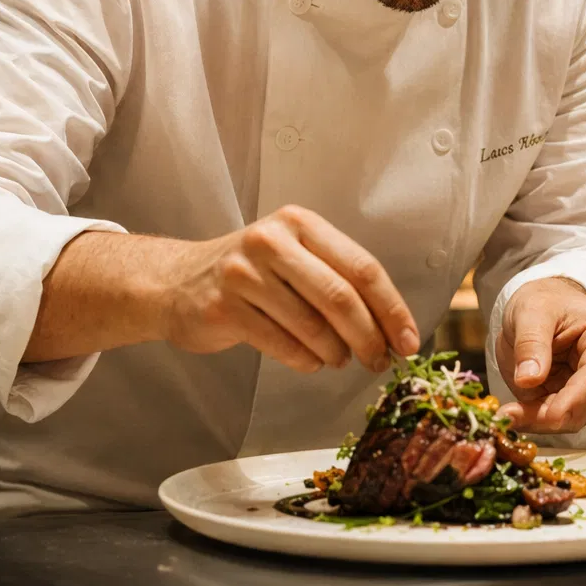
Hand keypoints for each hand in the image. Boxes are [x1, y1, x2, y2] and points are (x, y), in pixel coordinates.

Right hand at [154, 205, 420, 374]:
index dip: (392, 308)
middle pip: (341, 297)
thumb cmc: (250, 274)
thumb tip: (392, 329)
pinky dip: (306, 361)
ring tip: (338, 360)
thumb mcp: (293, 258)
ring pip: (313, 326)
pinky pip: (283, 345)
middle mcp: (272, 241)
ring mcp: (244, 273)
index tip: (409, 341)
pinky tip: (310, 361)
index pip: (362, 267)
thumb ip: (337, 280)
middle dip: (369, 337)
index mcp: (301, 224)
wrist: (176, 282)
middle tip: (380, 362)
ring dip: (336, 353)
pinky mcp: (224, 307)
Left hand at [494, 277, 585, 433]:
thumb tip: (529, 379)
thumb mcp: (531, 310)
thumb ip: (531, 342)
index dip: (572, 401)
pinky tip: (513, 413)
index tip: (546, 415)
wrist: (545, 306)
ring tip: (506, 414)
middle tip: (508, 416)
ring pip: (570, 420)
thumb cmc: (545, 301)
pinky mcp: (574, 401)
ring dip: (537, 421)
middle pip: (583, 406)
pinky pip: (556, 419)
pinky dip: (534, 419)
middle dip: (547, 416)